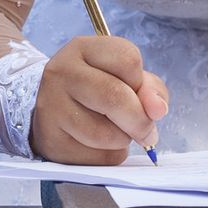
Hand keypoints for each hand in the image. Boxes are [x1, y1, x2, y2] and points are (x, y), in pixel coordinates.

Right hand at [31, 35, 168, 164]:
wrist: (49, 111)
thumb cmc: (94, 90)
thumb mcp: (121, 76)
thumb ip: (149, 88)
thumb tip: (158, 109)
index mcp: (82, 49)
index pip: (128, 59)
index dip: (141, 82)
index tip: (136, 91)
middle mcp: (62, 73)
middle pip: (116, 97)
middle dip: (140, 120)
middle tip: (146, 130)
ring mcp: (52, 108)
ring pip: (107, 134)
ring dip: (124, 140)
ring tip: (115, 132)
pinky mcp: (52, 142)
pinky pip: (97, 158)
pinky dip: (109, 156)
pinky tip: (99, 146)